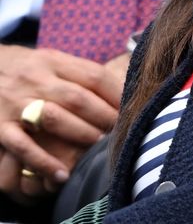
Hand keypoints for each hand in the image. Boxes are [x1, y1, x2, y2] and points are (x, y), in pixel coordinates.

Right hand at [0, 45, 122, 196]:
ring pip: (54, 118)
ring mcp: (16, 103)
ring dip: (81, 134)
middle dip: (103, 117)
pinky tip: (61, 174)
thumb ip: (81, 73)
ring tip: (98, 148)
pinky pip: (22, 146)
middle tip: (120, 132)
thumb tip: (124, 90)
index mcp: (53, 61)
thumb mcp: (53, 61)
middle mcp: (35, 80)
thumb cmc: (29, 70)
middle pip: (78, 98)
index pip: (93, 76)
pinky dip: (42, 162)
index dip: (116, 94)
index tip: (132, 109)